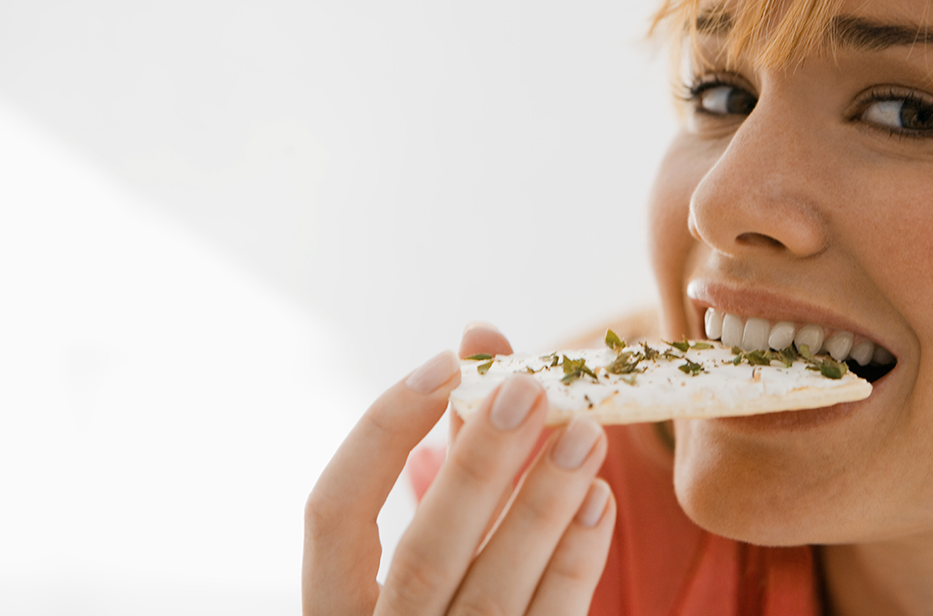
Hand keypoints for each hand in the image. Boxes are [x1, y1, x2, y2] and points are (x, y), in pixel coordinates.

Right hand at [303, 324, 615, 614]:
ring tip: (586, 434)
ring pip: (492, 593)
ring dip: (542, 505)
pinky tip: (599, 499)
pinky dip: (574, 561)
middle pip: (423, 553)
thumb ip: (456, 451)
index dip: (382, 433)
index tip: (443, 365)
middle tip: (531, 390)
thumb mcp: (435, 537)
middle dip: (480, 465)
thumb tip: (485, 343)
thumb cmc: (450, 597)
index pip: (333, 513)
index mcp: (336, 606)